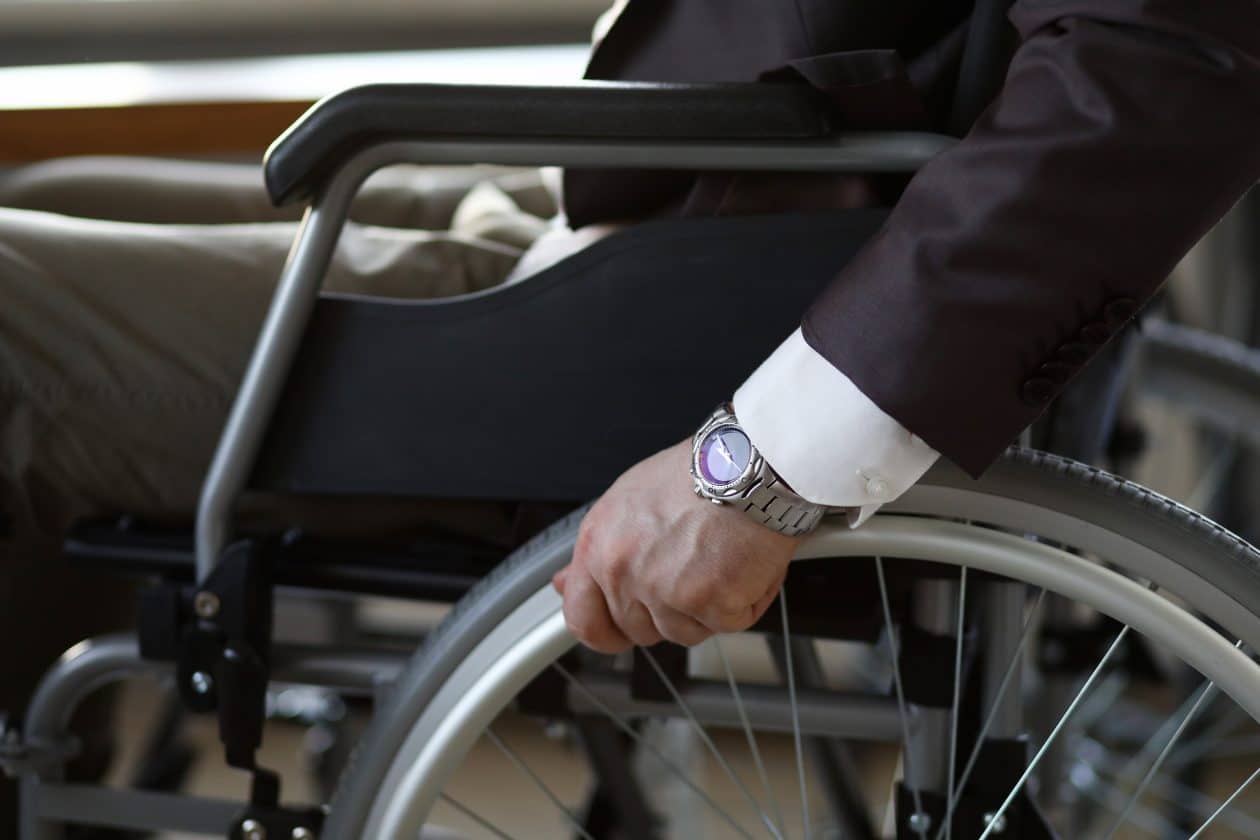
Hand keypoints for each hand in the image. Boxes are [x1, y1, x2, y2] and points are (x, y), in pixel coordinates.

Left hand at [554, 439, 801, 652]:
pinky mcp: (710, 603)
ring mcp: (666, 592)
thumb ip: (600, 550)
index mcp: (599, 547)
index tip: (618, 633)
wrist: (748, 464)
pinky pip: (729, 622)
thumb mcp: (628, 500)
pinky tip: (745, 562)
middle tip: (693, 569)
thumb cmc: (698, 472)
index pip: (583, 618)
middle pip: (641, 630)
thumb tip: (567, 582)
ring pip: (686, 632)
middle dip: (669, 611)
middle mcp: (625, 573)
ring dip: (709, 607)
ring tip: (721, 557)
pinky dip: (745, 599)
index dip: (604, 633)